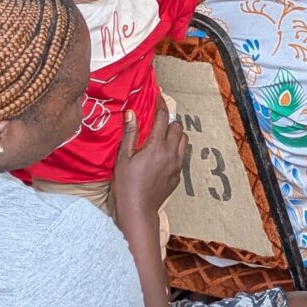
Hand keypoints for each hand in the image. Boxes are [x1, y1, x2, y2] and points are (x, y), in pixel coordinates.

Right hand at [112, 98, 188, 224]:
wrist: (138, 210)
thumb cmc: (126, 184)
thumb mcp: (123, 158)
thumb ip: (130, 134)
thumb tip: (131, 113)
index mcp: (157, 146)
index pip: (163, 118)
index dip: (161, 104)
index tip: (158, 96)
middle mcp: (171, 153)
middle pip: (178, 127)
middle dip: (169, 121)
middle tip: (158, 121)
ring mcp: (177, 165)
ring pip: (183, 141)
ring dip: (175, 135)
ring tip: (162, 137)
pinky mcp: (178, 176)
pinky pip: (181, 156)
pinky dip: (175, 150)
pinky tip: (162, 156)